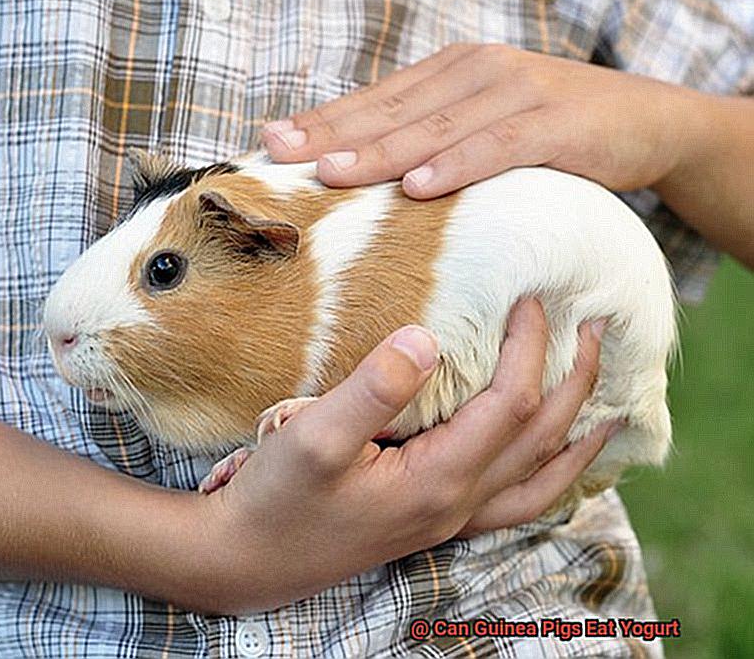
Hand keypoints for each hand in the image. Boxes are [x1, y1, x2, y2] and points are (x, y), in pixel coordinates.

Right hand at [191, 298, 617, 613]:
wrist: (249, 558)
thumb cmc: (276, 498)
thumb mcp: (313, 438)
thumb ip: (373, 389)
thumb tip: (428, 339)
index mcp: (437, 480)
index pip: (509, 404)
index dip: (529, 347)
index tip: (532, 298)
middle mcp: (458, 504)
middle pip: (541, 438)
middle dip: (576, 379)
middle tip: (598, 327)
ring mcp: (450, 518)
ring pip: (542, 478)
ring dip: (578, 433)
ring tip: (608, 401)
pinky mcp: (433, 520)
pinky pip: (518, 502)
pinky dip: (552, 476)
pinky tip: (553, 459)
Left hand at [262, 43, 701, 197]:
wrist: (648, 122)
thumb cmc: (551, 133)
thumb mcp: (483, 125)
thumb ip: (431, 137)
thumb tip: (362, 172)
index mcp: (451, 72)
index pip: (374, 101)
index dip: (322, 121)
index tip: (271, 141)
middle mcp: (475, 73)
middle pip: (391, 111)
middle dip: (330, 134)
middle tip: (280, 153)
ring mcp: (515, 93)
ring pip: (434, 128)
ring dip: (379, 153)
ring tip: (331, 174)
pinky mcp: (553, 124)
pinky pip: (497, 146)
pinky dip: (457, 166)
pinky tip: (420, 187)